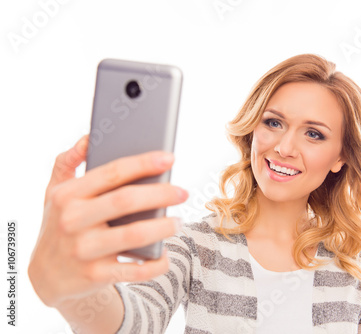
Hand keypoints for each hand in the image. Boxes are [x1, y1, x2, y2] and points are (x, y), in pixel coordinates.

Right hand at [28, 134, 187, 307]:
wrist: (44, 276)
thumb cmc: (58, 224)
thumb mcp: (53, 192)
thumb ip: (67, 161)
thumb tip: (90, 136)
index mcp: (67, 195)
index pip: (112, 173)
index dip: (143, 163)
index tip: (170, 158)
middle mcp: (73, 220)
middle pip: (126, 201)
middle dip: (161, 194)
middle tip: (184, 192)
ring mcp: (84, 250)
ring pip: (134, 235)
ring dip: (163, 227)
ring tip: (178, 222)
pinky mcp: (95, 275)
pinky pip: (135, 270)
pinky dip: (156, 263)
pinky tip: (165, 254)